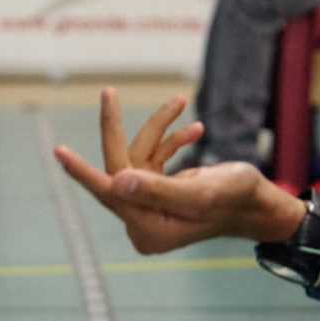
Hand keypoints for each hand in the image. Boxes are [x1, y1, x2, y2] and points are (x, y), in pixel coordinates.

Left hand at [51, 89, 306, 255]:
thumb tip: (117, 182)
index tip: (59, 151)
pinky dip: (171, 141)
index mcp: (149, 228)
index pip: (109, 194)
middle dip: (120, 130)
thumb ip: (157, 189)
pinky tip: (195, 129)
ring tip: (180, 101)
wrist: (261, 205)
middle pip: (120, 169)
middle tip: (107, 92)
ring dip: (160, 129)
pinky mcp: (159, 192)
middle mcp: (144, 221)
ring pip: (139, 157)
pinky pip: (154, 159)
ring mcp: (150, 207)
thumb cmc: (238, 199)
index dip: (83, 171)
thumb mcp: (200, 192)